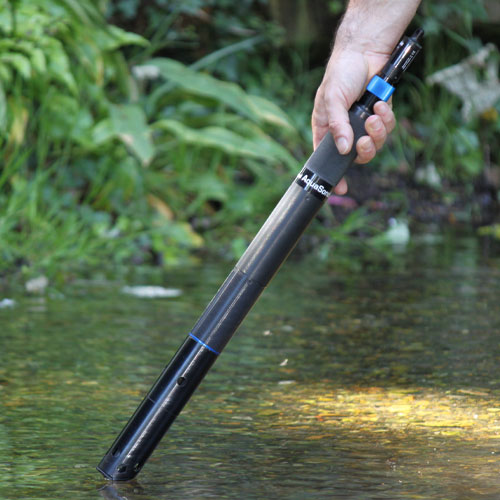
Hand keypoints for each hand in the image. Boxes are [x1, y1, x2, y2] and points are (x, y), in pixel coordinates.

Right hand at [312, 48, 395, 194]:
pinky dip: (386, 119)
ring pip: (376, 144)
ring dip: (377, 132)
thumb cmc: (340, 74)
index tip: (341, 189)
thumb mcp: (332, 99)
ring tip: (374, 114)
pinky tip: (380, 105)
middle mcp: (346, 131)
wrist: (365, 52)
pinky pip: (388, 128)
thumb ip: (337, 125)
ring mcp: (364, 125)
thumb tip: (344, 148)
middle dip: (365, 150)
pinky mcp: (381, 116)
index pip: (328, 158)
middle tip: (364, 139)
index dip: (335, 175)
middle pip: (358, 156)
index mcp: (327, 130)